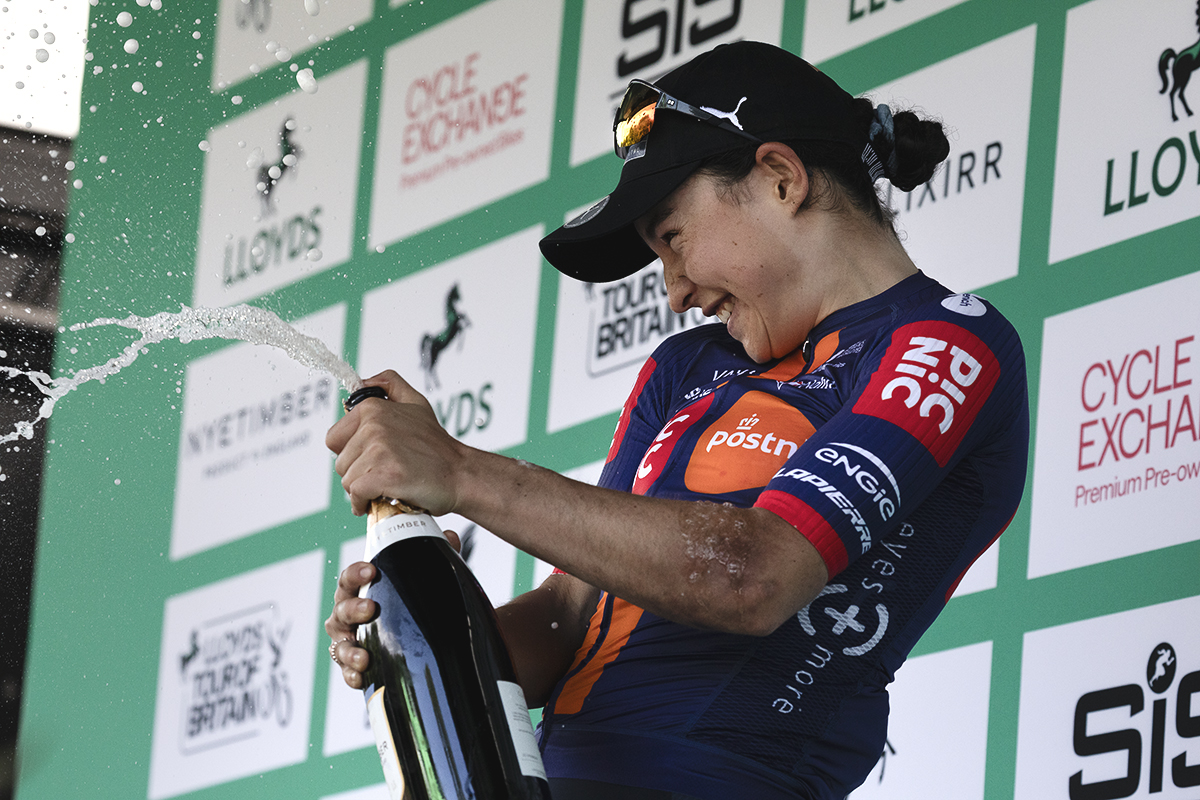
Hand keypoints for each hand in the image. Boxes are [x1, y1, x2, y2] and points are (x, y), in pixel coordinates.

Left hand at [326, 370, 466, 516]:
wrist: (461, 474)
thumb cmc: (438, 446)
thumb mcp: (416, 403)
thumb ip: (390, 384)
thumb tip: (364, 381)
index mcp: (373, 408)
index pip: (334, 438)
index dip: (351, 453)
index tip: (370, 459)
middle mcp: (373, 426)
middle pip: (340, 462)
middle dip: (358, 473)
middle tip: (384, 473)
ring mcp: (378, 451)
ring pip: (347, 480)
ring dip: (363, 490)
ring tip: (386, 485)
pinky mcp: (382, 476)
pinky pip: (356, 495)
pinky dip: (364, 504)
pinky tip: (380, 499)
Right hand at [326, 531, 461, 689]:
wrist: (412, 638)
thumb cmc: (407, 602)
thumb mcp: (422, 580)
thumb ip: (434, 558)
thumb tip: (451, 536)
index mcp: (360, 590)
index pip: (350, 578)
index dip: (356, 573)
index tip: (371, 570)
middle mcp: (348, 614)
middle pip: (341, 609)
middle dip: (353, 608)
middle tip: (371, 608)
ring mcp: (348, 640)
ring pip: (340, 643)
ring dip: (350, 650)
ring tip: (364, 657)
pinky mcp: (353, 666)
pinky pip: (347, 672)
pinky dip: (352, 675)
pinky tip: (362, 677)